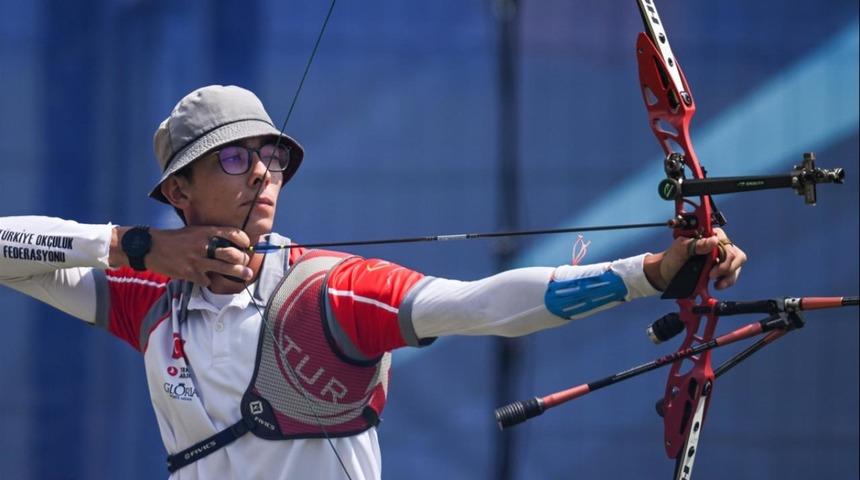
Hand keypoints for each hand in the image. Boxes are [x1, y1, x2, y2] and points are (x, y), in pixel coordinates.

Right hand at [111, 226, 252, 286]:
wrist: (151, 247)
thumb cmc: (176, 239)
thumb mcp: (195, 230)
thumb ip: (211, 236)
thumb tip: (231, 243)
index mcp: (206, 232)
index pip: (233, 234)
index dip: (244, 241)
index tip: (247, 246)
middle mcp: (204, 245)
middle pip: (233, 254)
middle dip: (244, 260)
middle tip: (246, 263)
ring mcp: (197, 260)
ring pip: (225, 268)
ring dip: (239, 273)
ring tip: (247, 275)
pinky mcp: (190, 273)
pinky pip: (208, 280)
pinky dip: (210, 281)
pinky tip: (207, 278)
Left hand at [644, 228, 746, 290]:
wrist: (667, 274)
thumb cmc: (672, 258)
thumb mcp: (680, 249)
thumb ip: (696, 244)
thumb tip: (714, 240)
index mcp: (708, 236)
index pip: (726, 241)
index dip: (724, 254)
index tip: (713, 264)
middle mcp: (717, 246)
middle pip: (735, 254)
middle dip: (727, 267)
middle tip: (712, 275)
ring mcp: (720, 259)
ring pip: (736, 265)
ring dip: (729, 276)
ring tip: (717, 284)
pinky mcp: (720, 271)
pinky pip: (732, 275)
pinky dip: (727, 281)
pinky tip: (717, 285)